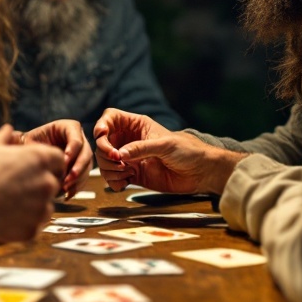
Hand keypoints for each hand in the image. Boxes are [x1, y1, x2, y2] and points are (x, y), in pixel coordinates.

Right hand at [0, 125, 62, 243]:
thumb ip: (4, 136)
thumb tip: (8, 129)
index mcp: (40, 159)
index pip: (59, 159)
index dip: (49, 163)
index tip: (36, 168)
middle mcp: (46, 182)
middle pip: (53, 183)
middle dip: (40, 185)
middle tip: (19, 187)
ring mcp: (42, 206)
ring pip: (46, 206)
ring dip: (35, 205)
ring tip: (11, 203)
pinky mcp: (35, 227)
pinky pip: (35, 224)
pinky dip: (26, 223)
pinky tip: (8, 217)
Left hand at [21, 119, 92, 197]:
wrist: (31, 156)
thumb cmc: (28, 144)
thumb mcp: (28, 140)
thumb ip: (26, 141)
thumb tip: (21, 141)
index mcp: (68, 127)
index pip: (76, 138)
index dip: (72, 149)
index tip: (64, 160)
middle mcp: (78, 139)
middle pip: (86, 153)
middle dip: (78, 166)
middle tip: (68, 177)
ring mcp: (81, 155)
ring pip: (87, 167)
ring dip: (78, 178)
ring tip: (66, 188)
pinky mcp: (80, 168)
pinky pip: (83, 178)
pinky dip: (76, 187)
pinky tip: (67, 194)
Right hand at [94, 109, 239, 195]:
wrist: (200, 172)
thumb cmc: (187, 151)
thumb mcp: (164, 145)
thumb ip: (141, 148)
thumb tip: (119, 154)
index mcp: (136, 125)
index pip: (110, 118)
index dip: (102, 125)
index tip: (102, 136)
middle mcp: (129, 140)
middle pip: (102, 142)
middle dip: (106, 152)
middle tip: (118, 160)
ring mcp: (130, 158)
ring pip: (105, 161)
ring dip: (109, 169)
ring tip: (126, 173)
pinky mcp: (132, 175)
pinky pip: (113, 178)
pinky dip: (114, 182)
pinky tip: (125, 183)